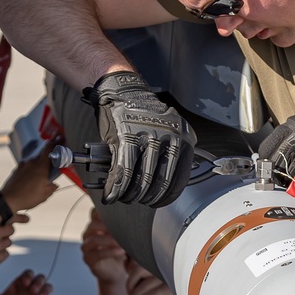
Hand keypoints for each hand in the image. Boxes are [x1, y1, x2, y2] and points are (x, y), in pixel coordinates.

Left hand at [0, 269, 52, 294]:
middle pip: (40, 278)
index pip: (27, 274)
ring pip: (48, 287)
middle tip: (33, 291)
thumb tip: (12, 288)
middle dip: (38, 282)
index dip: (28, 276)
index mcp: (19, 286)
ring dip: (45, 290)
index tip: (25, 283)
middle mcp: (30, 291)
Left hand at [2, 149, 58, 212]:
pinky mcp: (16, 170)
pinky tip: (30, 182)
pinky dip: (30, 173)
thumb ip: (52, 187)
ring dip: (38, 168)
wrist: (8, 200)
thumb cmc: (26, 197)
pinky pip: (26, 168)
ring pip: (34, 163)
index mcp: (41, 167)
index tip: (59, 140)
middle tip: (50, 169)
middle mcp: (31, 163)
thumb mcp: (45, 194)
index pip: (49, 149)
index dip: (55, 143)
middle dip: (47, 161)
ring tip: (39, 180)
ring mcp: (22, 166)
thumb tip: (54, 184)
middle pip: (42, 157)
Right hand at [81, 70, 194, 206]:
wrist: (122, 91)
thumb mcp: (166, 133)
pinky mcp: (125, 137)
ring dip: (130, 195)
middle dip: (146, 198)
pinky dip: (115, 187)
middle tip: (137, 201)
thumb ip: (168, 157)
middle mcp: (169, 136)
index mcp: (183, 138)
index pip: (179, 179)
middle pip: (158, 182)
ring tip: (124, 198)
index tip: (156, 202)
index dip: (166, 196)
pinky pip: (123, 171)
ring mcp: (147, 136)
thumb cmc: (143, 116)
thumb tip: (162, 189)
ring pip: (140, 180)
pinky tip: (111, 194)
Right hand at [81, 210, 128, 283]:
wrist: (117, 272)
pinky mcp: (88, 259)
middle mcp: (89, 234)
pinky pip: (96, 254)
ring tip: (122, 243)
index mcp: (97, 225)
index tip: (118, 214)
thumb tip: (136, 218)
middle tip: (122, 229)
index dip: (104, 212)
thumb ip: (125, 228)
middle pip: (93, 225)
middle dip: (108, 226)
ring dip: (109, 240)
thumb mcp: (125, 238)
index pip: (95, 213)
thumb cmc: (122, 252)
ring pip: (94, 239)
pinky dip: (109, 252)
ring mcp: (87, 247)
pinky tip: (121, 252)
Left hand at [125, 261, 171, 294]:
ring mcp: (169, 278)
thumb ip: (143, 282)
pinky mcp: (170, 289)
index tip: (131, 288)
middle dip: (130, 284)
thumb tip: (126, 263)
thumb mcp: (155, 294)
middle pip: (138, 270)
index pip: (141, 261)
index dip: (130, 272)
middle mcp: (167, 268)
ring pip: (142, 286)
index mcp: (165, 265)